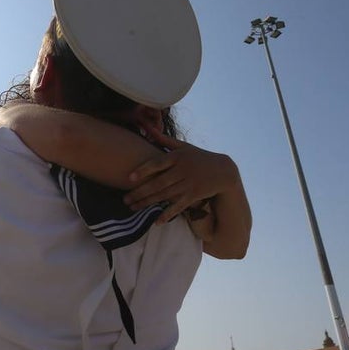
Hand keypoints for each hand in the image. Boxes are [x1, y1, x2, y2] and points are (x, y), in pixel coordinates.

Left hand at [124, 128, 240, 223]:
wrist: (223, 170)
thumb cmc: (199, 157)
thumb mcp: (184, 147)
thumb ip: (164, 140)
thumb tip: (148, 127)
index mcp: (178, 157)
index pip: (158, 163)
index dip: (143, 170)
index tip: (130, 178)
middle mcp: (182, 171)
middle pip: (158, 183)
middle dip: (140, 192)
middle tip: (125, 200)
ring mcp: (188, 184)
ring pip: (165, 195)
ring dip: (148, 203)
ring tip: (133, 207)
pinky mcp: (194, 196)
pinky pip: (178, 206)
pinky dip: (167, 214)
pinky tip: (156, 221)